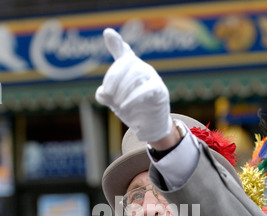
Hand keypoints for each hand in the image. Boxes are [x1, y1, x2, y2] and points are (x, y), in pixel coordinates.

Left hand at [95, 28, 171, 142]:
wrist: (149, 126)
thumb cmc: (132, 110)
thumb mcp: (115, 102)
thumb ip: (105, 95)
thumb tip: (102, 93)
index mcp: (130, 69)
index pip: (124, 52)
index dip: (116, 42)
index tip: (108, 33)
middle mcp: (142, 69)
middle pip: (128, 62)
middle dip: (114, 77)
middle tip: (107, 94)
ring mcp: (152, 78)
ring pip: (137, 73)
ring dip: (123, 88)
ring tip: (117, 104)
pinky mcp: (160, 91)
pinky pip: (148, 88)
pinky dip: (133, 97)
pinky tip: (123, 107)